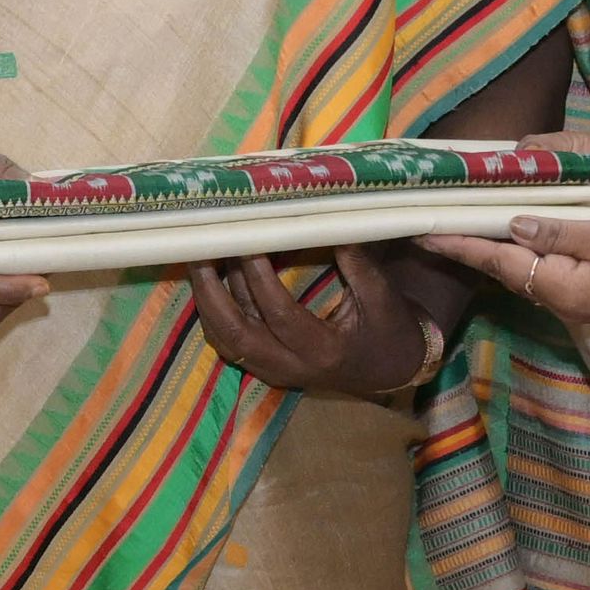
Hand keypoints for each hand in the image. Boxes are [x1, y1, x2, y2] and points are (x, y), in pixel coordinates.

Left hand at [185, 246, 433, 396]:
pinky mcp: (267, 368)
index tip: (248, 242)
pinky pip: (230, 344)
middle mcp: (293, 367)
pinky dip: (215, 315)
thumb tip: (329, 218)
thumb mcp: (382, 296)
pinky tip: (208, 284)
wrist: (392, 370)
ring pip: (227, 341)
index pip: (280, 314)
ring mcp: (276, 371)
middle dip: (213, 294)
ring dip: (208, 302)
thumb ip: (357, 261)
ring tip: (198, 261)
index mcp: (324, 351)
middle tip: (200, 252)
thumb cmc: (390, 329)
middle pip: (237, 335)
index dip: (259, 278)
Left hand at [422, 211, 589, 336]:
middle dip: (466, 244)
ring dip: (489, 246)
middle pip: (502, 266)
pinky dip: (517, 249)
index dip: (460, 242)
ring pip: (519, 267)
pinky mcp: (585, 292)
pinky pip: (539, 268)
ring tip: (458, 221)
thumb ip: (562, 231)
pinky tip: (509, 231)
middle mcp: (558, 298)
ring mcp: (571, 299)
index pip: (498, 259)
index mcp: (561, 287)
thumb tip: (513, 223)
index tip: (423, 229)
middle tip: (430, 220)